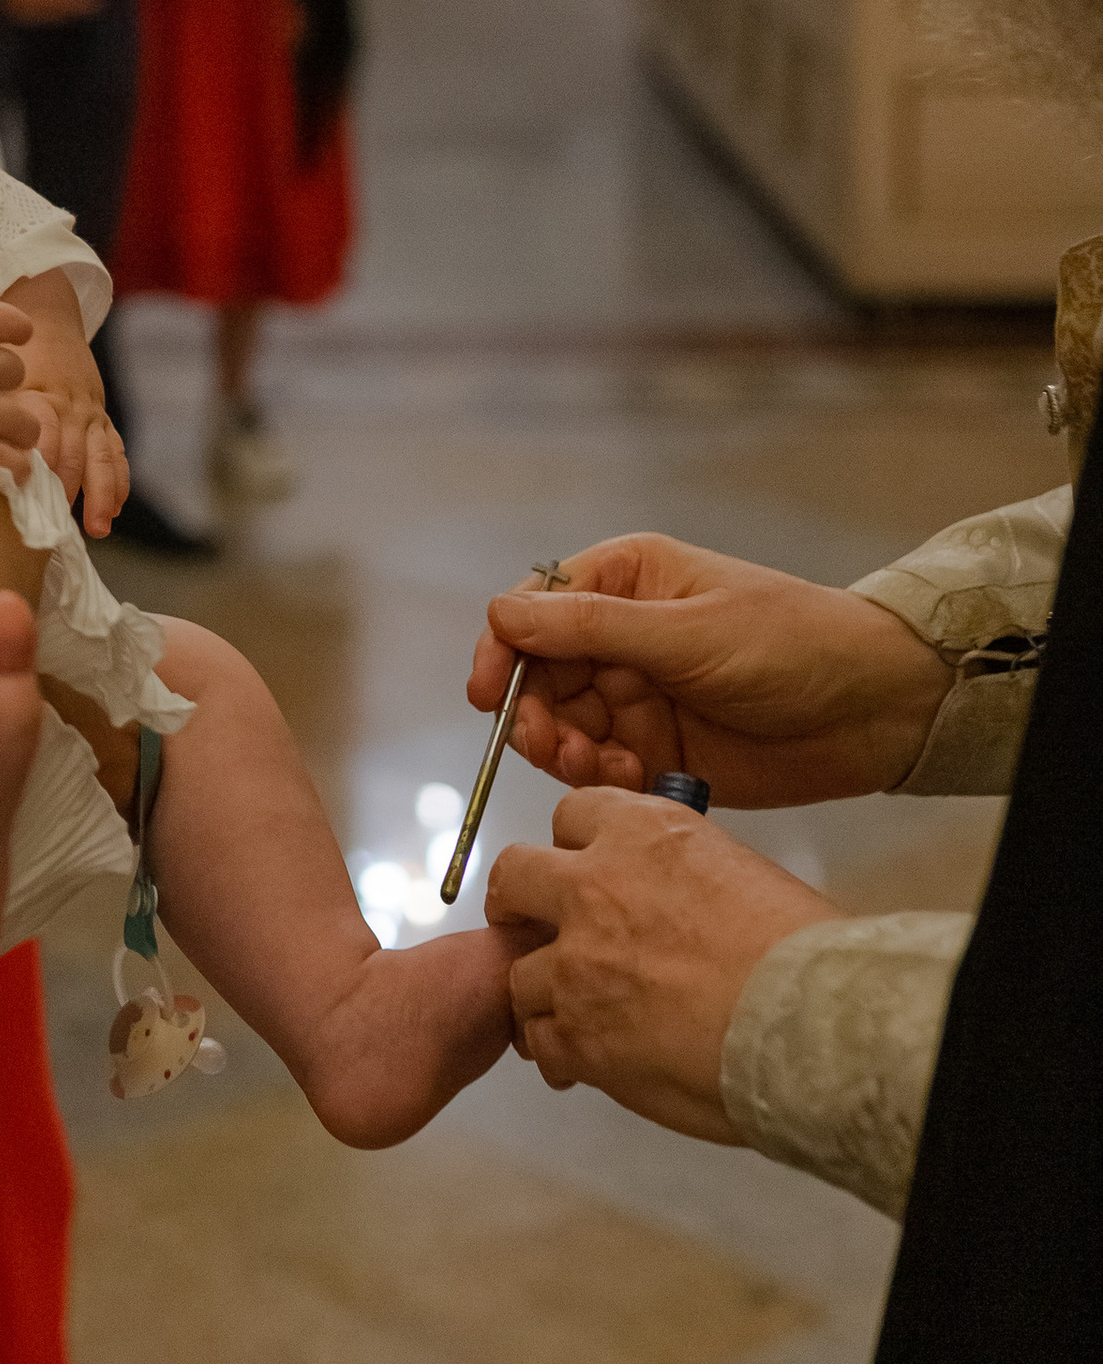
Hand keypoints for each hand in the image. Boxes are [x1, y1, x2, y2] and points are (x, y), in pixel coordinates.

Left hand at [0, 266, 127, 532]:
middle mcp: (73, 408)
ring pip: (101, 457)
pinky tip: (114, 507)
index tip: (30, 496)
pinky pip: (116, 451)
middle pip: (74, 455)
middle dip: (68, 490)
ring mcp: (91, 414)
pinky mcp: (102, 418)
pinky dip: (118, 481)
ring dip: (100, 494)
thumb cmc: (13, 352)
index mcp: (46, 397)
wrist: (48, 315)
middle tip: (55, 525)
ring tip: (96, 528)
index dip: (40, 467)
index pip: (45, 438)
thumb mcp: (0, 374)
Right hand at [0, 291, 40, 478]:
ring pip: (23, 422)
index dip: (16, 332)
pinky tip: (16, 471)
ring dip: (23, 429)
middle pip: (16, 372)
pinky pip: (4, 460)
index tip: (11, 339)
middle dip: (7, 381)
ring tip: (17, 438)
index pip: (12, 323)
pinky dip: (15, 466)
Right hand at [469, 532, 946, 811]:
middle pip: (539, 678)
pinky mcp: (658, 748)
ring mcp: (639, 694)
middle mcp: (621, 636)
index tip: (489, 697)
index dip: (503, 652)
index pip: (533, 611)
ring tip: (602, 769)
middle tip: (556, 748)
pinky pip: (603, 768)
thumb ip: (590, 627)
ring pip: (564, 728)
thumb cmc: (792, 643)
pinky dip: (605, 781)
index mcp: (625, 582)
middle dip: (537, 716)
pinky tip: (637, 781)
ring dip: (569, 753)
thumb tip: (501, 613)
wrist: (875, 709)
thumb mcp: (688, 631)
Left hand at [488, 786, 839, 1140]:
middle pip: (514, 878)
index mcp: (644, 835)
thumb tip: (669, 905)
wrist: (812, 1024)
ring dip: (546, 995)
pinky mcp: (576, 1033)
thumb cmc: (805, 953)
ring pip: (519, 973)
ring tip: (585, 1020)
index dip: (575, 849)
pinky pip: (540, 1041)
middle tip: (544, 935)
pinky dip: (560, 1053)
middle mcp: (595, 886)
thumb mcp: (740, 874)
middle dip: (520, 905)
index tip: (587, 872)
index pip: (573, 814)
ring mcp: (576, 962)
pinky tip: (590, 1064)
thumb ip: (680, 878)